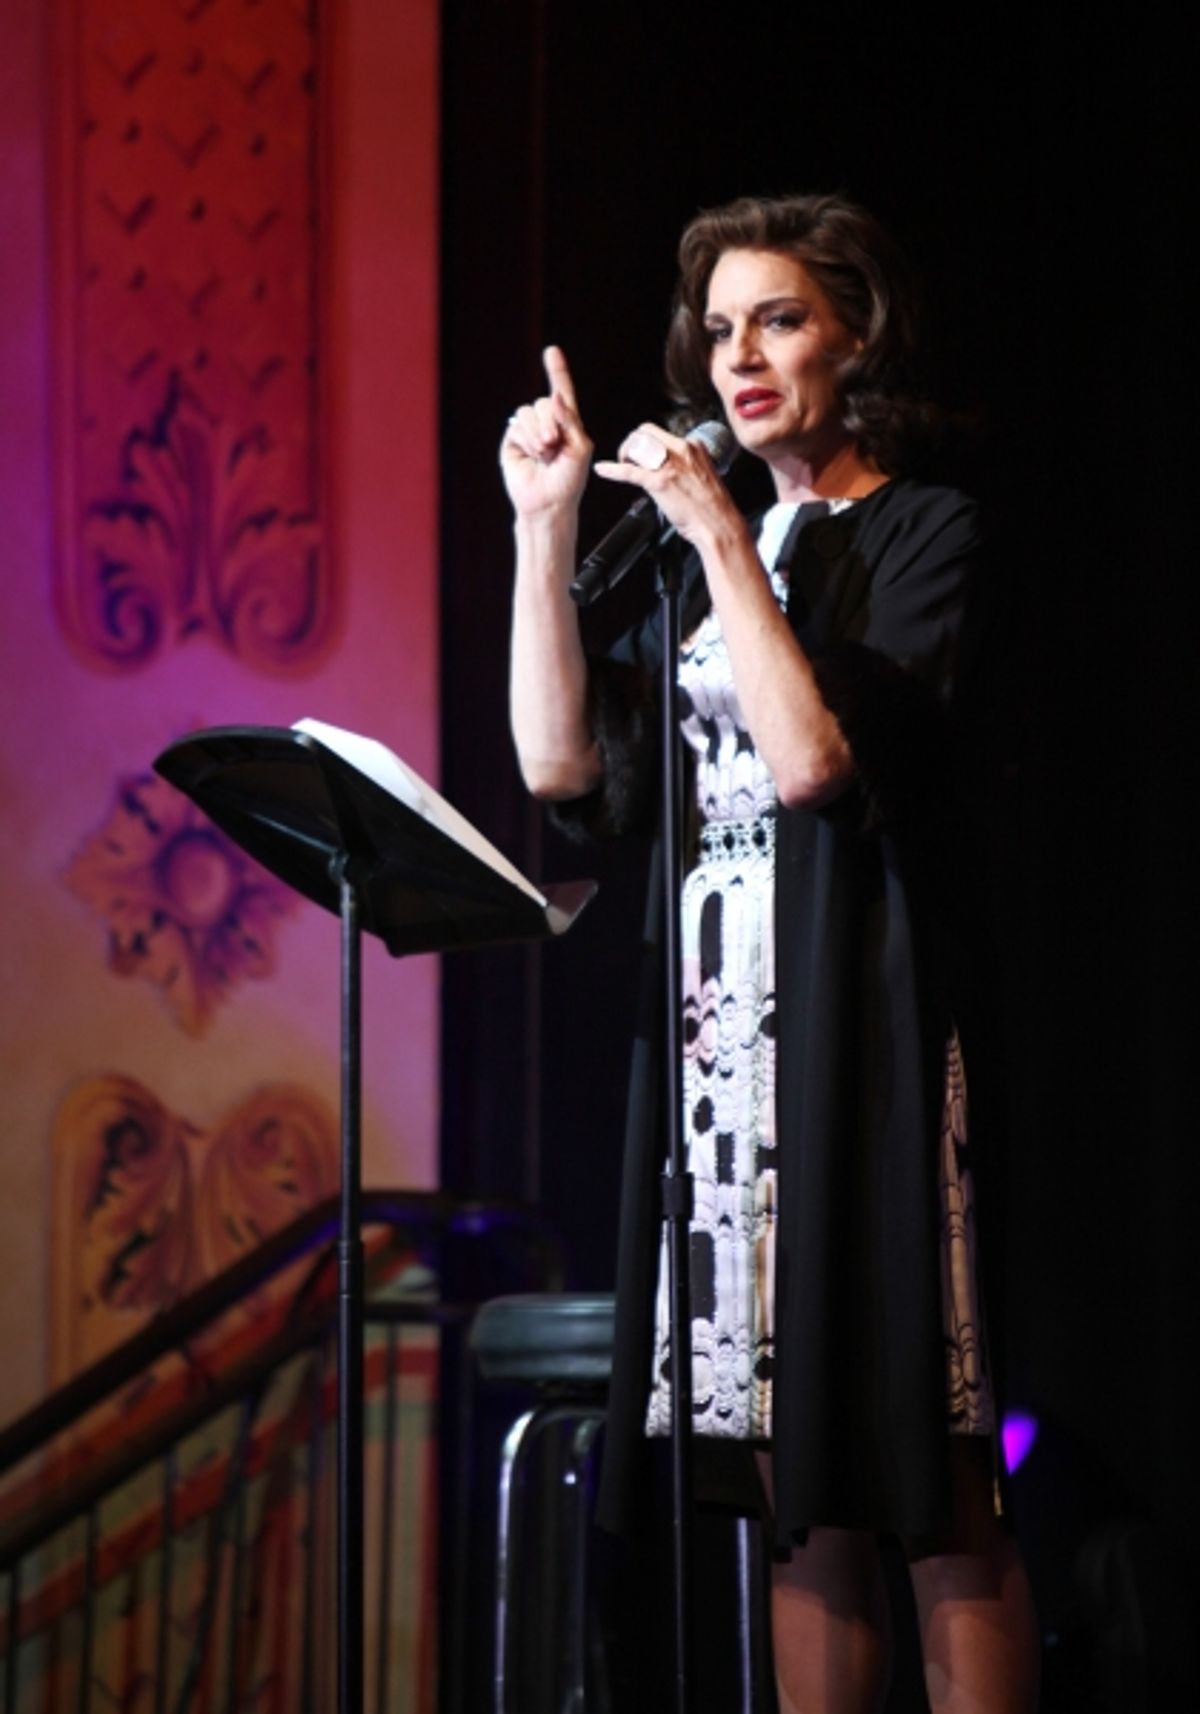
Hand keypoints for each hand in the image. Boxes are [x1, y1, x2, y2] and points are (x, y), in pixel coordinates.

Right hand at [501, 346, 592, 518]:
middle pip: (543, 402)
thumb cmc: (569, 480)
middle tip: (554, 444)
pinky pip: (516, 425)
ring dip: (538, 432)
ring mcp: (529, 432)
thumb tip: (553, 396)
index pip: (561, 392)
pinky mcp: (513, 440)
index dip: (557, 371)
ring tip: (545, 453)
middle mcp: (547, 423)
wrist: (549, 503)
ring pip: (527, 411)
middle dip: (550, 421)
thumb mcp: (580, 448)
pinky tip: (533, 455)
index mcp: (567, 423)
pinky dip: (527, 439)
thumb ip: (570, 420)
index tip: (552, 351)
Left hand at [594, 424, 741, 548]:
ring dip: (624, 454)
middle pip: (645, 432)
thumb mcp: (702, 476)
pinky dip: (612, 470)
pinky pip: (629, 471)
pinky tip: (603, 470)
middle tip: (628, 459)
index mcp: (693, 447)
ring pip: (636, 445)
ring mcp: (670, 465)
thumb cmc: (713, 509)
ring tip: (622, 466)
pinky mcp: (659, 482)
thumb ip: (685, 466)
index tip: (642, 454)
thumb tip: (668, 468)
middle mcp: (682, 450)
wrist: (719, 526)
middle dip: (632, 443)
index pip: (661, 433)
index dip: (646, 443)